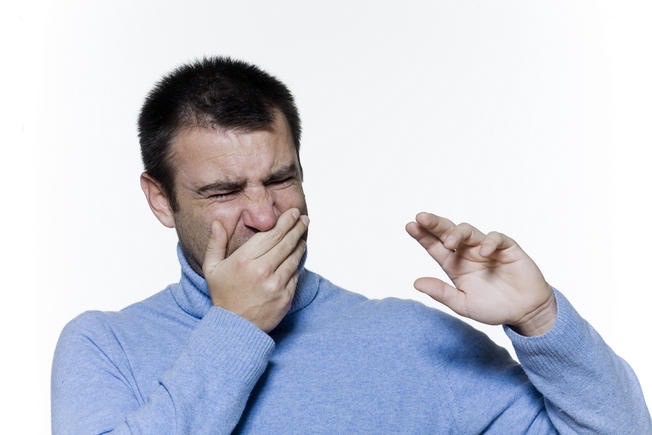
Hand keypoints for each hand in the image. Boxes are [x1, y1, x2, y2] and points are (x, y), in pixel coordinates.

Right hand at [202, 208, 308, 332]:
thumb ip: (216, 243)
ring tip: (302, 234)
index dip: (285, 221)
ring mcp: (276, 285)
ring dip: (300, 244)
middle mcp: (262, 270)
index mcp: (244, 260)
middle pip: (286, 242)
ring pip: (294, 257)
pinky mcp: (286, 297)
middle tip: (303, 218)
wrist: (235, 329)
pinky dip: (297, 263)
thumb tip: (218, 222)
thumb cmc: (223, 295)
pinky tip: (298, 255)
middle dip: (297, 227)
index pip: (271, 234)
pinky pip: (295, 274)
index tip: (293, 213)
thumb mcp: (212, 268)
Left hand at [405, 212, 555, 335]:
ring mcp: (486, 248)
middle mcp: (467, 253)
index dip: (422, 235)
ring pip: (469, 231)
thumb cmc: (493, 308)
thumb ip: (441, 293)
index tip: (409, 226)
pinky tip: (483, 252)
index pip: (434, 246)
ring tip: (449, 242)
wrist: (525, 313)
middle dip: (434, 224)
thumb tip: (416, 283)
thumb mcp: (463, 304)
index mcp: (454, 265)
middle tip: (421, 217)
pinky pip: (496, 238)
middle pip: (448, 232)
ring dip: (457, 233)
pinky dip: (489, 242)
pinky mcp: (507, 248)